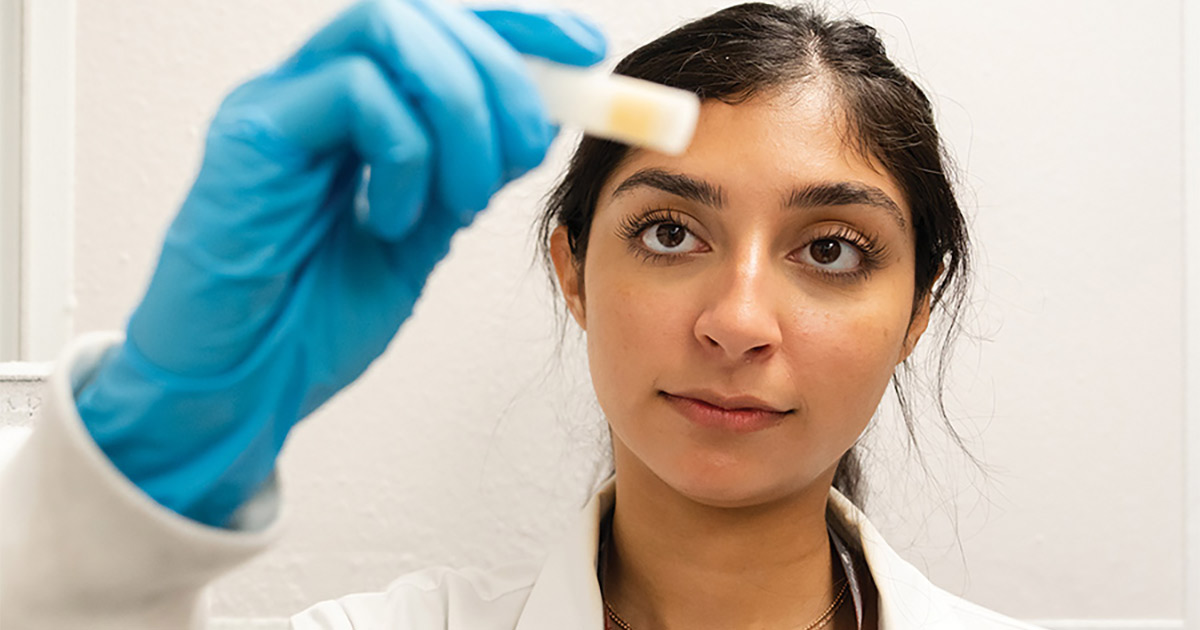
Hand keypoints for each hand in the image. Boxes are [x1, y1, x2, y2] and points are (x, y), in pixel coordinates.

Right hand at [75, 0, 605, 526]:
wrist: (239, 394)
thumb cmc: (312, 324)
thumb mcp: (418, 238)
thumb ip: (462, 174)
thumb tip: (533, 122)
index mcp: (352, 108)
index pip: (444, 29)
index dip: (523, 29)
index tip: (590, 54)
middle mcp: (310, 88)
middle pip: (425, 14)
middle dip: (504, 75)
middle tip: (525, 152)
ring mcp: (276, 103)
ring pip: (393, 30)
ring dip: (460, 111)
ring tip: (463, 198)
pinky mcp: (249, 134)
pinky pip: (352, 91)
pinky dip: (405, 155)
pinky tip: (394, 222)